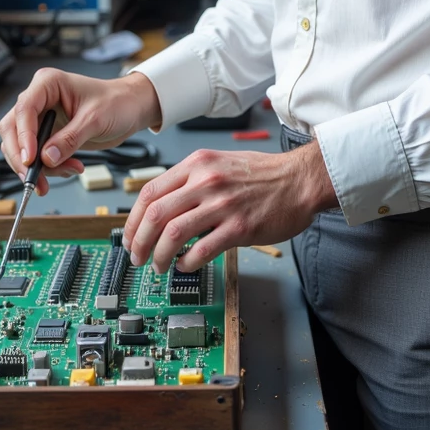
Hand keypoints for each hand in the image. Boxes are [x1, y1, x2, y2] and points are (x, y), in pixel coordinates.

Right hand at [0, 69, 160, 196]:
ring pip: (21, 147)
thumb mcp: (95, 119)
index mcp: (47, 84)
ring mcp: (41, 118)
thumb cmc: (117, 102)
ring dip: (38, 167)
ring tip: (67, 172)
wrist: (131, 108)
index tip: (31, 159)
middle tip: (35, 179)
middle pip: (13, 130)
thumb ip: (70, 139)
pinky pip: (37, 156)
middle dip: (22, 158)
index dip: (23, 136)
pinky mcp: (48, 134)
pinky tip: (70, 168)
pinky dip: (49, 168)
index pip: (24, 110)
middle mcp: (39, 99)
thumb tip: (46, 158)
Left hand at [121, 141, 337, 272]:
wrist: (300, 179)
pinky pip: (202, 249)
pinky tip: (186, 266)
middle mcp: (206, 181)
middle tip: (137, 257)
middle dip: (139, 241)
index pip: (150, 192)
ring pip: (174, 233)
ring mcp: (223, 204)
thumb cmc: (262, 174)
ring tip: (159, 266)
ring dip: (160, 255)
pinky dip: (187, 263)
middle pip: (156, 214)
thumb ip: (191, 181)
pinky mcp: (240, 227)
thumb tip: (162, 208)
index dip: (133, 220)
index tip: (130, 236)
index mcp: (197, 164)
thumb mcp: (219, 163)